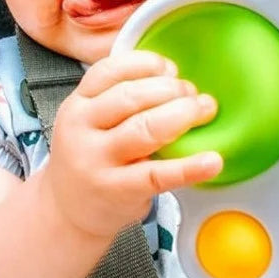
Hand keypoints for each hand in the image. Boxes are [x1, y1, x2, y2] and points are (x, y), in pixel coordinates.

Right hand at [42, 50, 220, 239]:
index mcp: (78, 104)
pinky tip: (211, 161)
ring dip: (182, 115)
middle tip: (194, 95)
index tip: (172, 69)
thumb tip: (177, 77)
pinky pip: (157, 175)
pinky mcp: (117, 191)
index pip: (110, 71)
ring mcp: (97, 162)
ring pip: (144, 129)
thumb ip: (119, 98)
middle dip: (171, 90)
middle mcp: (82, 129)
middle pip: (131, 97)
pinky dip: (189, 167)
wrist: (67, 213)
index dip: (147, 64)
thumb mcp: (91, 121)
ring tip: (204, 111)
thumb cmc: (91, 157)